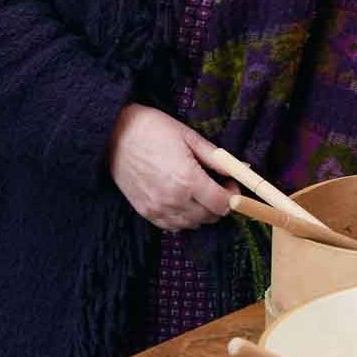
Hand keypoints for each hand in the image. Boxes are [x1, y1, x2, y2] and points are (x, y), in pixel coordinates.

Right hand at [107, 104, 234, 231]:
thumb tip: (241, 168)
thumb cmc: (153, 129)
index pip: (223, 204)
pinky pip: (173, 227)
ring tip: (197, 193)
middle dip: (219, 204)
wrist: (115, 135)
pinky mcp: (145, 212)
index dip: (233, 196)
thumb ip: (216, 158)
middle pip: (210, 217)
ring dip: (202, 213)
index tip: (229, 184)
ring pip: (193, 225)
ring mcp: (158, 209)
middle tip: (215, 186)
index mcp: (187, 179)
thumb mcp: (189, 136)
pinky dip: (183, 219)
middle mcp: (173, 199)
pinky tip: (181, 201)